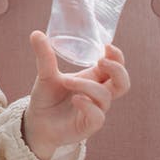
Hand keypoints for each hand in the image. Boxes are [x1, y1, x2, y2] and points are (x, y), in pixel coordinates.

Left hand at [22, 31, 130, 159]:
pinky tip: (76, 100)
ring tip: (67, 81)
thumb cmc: (47, 98)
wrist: (36, 122)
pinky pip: (98, 116)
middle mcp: (98, 94)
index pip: (116, 67)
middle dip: (117, 70)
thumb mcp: (46, 74)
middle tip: (101, 60)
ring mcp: (96, 110)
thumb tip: (36, 33)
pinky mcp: (89, 126)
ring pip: (106, 97)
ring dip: (87, 86)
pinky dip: (88, 105)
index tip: (106, 45)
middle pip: (123, 83)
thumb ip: (45, 56)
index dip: (117, 57)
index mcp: (93, 79)